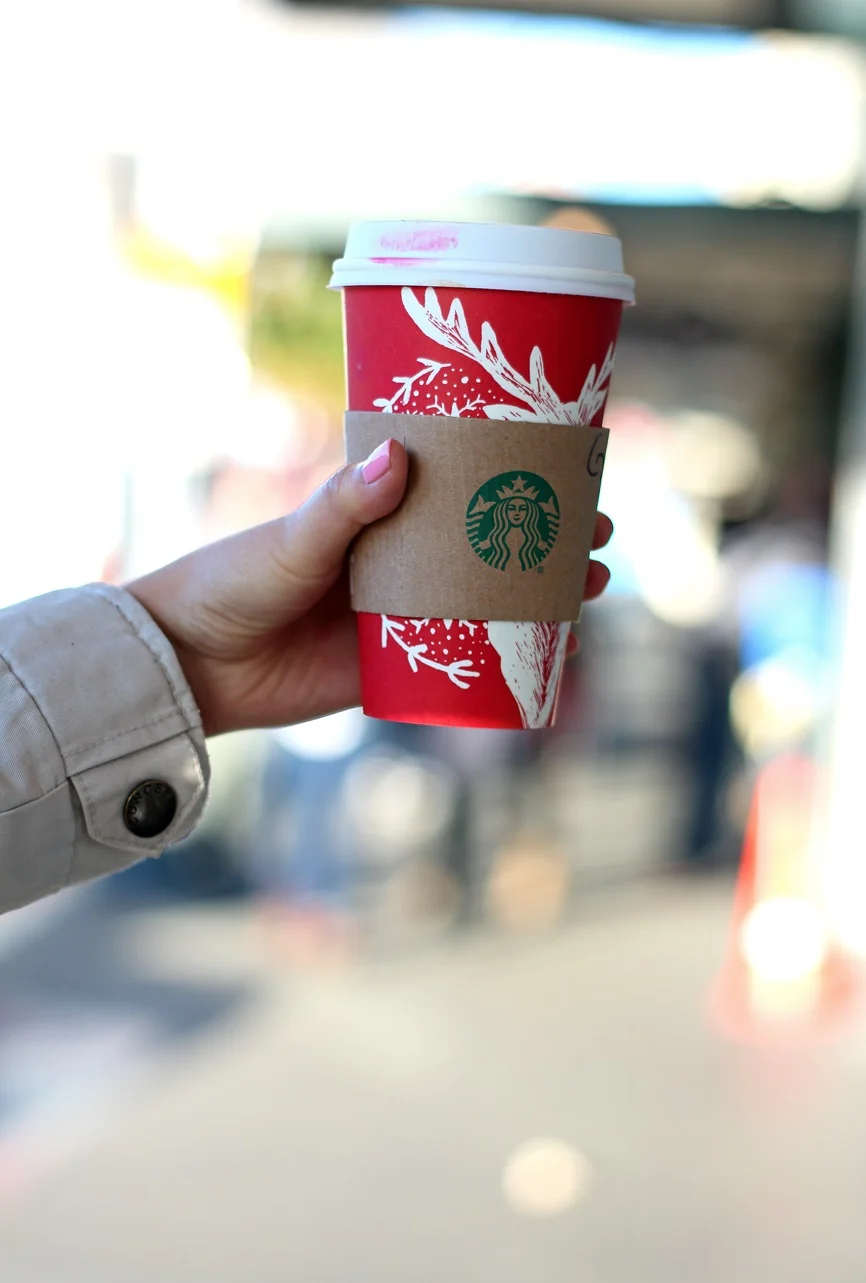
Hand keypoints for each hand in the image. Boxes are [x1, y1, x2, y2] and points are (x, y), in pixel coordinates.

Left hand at [128, 439, 613, 735]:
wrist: (196, 667)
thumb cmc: (234, 583)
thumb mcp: (294, 538)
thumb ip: (345, 504)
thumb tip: (402, 455)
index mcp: (376, 512)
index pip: (457, 484)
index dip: (512, 473)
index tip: (566, 462)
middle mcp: (398, 557)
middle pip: (489, 539)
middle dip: (548, 534)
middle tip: (599, 530)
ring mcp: (403, 611)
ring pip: (488, 596)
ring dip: (543, 591)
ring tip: (594, 583)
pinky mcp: (396, 664)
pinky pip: (465, 656)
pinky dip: (510, 653)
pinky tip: (555, 649)